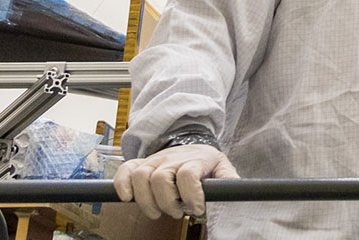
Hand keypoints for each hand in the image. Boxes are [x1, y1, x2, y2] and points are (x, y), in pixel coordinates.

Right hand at [113, 143, 237, 218]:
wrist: (191, 144)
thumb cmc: (206, 162)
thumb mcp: (222, 168)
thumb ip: (229, 181)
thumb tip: (237, 194)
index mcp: (195, 159)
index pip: (188, 174)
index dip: (191, 196)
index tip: (197, 210)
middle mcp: (172, 158)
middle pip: (160, 178)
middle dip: (167, 203)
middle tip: (177, 213)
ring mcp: (154, 159)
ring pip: (141, 176)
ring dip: (146, 200)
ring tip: (157, 212)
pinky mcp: (140, 163)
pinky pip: (125, 170)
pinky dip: (122, 185)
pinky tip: (128, 198)